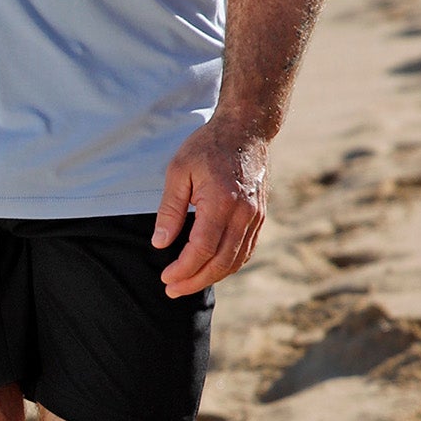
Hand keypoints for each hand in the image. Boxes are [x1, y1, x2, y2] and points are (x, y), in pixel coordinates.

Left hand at [153, 119, 268, 296]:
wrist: (246, 130)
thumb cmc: (207, 146)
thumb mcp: (178, 171)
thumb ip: (170, 210)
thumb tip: (160, 244)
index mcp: (221, 202)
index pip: (201, 249)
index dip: (183, 269)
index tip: (165, 278)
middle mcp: (244, 214)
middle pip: (220, 262)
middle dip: (195, 280)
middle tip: (172, 290)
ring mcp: (256, 217)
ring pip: (235, 260)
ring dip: (211, 277)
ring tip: (188, 284)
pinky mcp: (260, 217)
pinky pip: (246, 251)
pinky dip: (229, 266)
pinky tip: (211, 270)